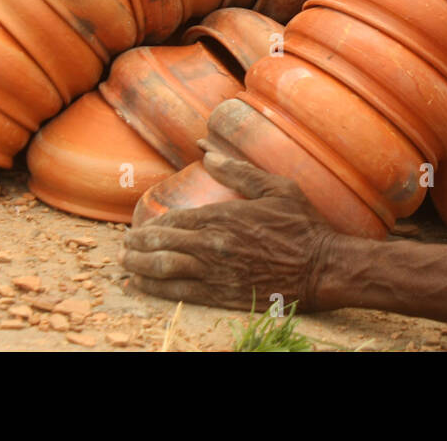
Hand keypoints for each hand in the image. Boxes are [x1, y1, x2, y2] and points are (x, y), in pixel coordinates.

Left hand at [121, 141, 335, 311]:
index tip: (139, 227)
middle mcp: (214, 244)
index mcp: (224, 216)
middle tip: (124, 246)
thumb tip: (207, 151)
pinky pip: (180, 293)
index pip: (174, 219)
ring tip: (126, 264)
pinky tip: (141, 285)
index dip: (151, 225)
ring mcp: (216, 272)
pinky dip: (155, 289)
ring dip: (138, 266)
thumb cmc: (302, 225)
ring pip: (163, 269)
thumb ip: (239, 171)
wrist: (322, 267)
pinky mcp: (222, 295)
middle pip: (161, 244)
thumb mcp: (276, 188)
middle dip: (136, 245)